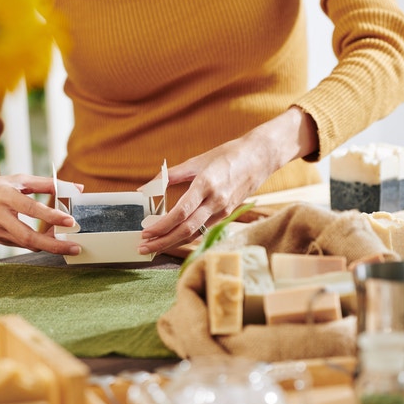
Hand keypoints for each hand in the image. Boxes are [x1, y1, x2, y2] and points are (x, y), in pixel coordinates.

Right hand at [0, 173, 81, 254]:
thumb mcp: (17, 180)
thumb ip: (47, 184)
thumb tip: (76, 187)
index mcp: (5, 197)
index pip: (31, 208)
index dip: (51, 216)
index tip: (70, 221)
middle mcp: (0, 217)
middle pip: (29, 238)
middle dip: (54, 246)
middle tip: (75, 248)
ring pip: (27, 245)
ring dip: (50, 245)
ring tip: (68, 242)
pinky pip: (23, 245)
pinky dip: (39, 244)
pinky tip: (51, 239)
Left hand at [138, 106, 318, 253]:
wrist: (259, 157)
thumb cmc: (227, 156)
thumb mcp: (196, 161)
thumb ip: (169, 175)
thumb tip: (145, 187)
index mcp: (206, 184)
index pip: (181, 212)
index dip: (162, 225)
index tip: (146, 232)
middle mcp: (216, 200)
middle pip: (186, 229)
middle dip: (163, 241)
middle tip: (143, 247)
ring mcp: (224, 210)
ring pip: (195, 233)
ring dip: (172, 242)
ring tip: (153, 246)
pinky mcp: (228, 214)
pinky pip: (204, 229)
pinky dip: (187, 236)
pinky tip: (173, 238)